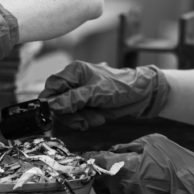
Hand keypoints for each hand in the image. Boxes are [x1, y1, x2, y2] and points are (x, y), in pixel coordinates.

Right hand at [38, 61, 169, 129]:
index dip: (51, 99)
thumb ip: (73, 98)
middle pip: (57, 102)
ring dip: (79, 119)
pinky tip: (98, 118)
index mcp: (74, 71)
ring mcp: (80, 96)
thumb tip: (53, 105)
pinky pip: (77, 118)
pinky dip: (86, 121)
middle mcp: (75, 82)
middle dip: (69, 113)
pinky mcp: (87, 107)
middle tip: (82, 119)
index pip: (52, 85)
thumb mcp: (97, 92)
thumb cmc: (122, 87)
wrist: (142, 96)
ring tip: (96, 117)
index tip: (55, 112)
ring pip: (66, 113)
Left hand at [91, 133, 193, 193]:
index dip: (92, 157)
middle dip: (101, 173)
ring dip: (110, 188)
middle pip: (98, 181)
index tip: (89, 156)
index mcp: (120, 166)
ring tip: (120, 180)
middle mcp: (119, 187)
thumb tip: (114, 150)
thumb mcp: (151, 143)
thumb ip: (128, 146)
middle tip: (106, 168)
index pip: (95, 161)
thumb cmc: (175, 162)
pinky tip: (132, 192)